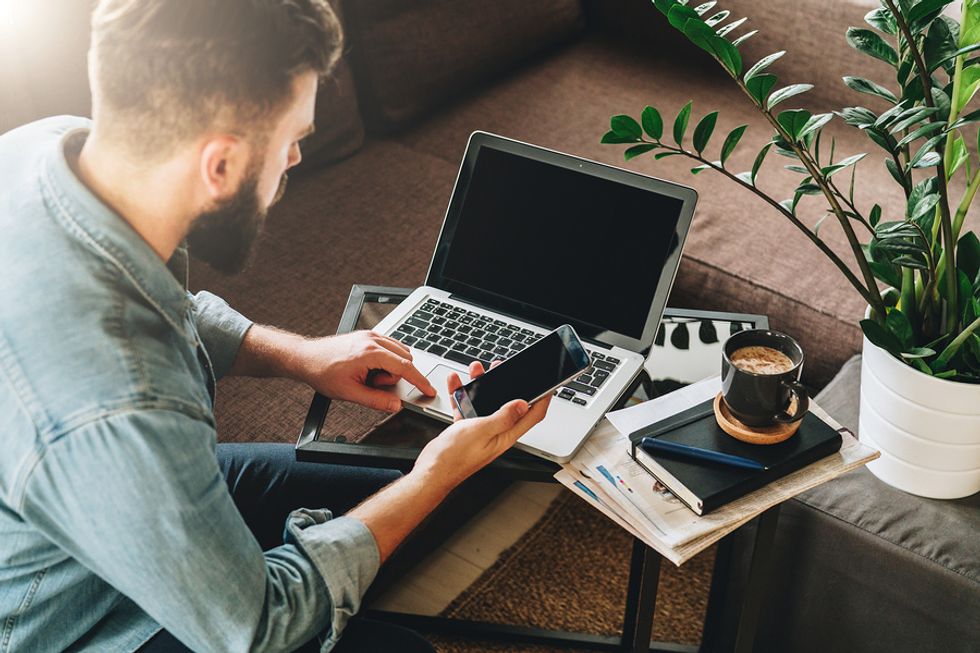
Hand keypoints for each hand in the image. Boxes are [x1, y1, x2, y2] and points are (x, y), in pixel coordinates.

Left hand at [296, 331, 434, 411]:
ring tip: (368, 376)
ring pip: (399, 352)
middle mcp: (373, 339)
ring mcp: (371, 335)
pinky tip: (369, 368)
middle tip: (372, 384)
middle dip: (394, 376)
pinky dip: (387, 360)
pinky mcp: (368, 335)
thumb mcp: (349, 393)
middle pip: (404, 360)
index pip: (404, 367)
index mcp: (370, 353)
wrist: (306, 358)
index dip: (420, 381)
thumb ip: (376, 400)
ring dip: (390, 368)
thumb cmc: (323, 372)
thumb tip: (396, 405)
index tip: (429, 390)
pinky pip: (391, 347)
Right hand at [413, 361, 551, 489]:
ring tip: (476, 370)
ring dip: (481, 385)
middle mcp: (496, 431)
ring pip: (485, 401)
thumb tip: (522, 404)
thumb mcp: (482, 431)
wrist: (431, 471)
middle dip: (508, 384)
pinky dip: (462, 394)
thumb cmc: (455, 458)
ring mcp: (481, 429)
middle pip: (509, 404)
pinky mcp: (466, 428)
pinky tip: (456, 383)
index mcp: (506, 434)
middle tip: (503, 369)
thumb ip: (503, 417)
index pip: (532, 415)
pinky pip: (467, 406)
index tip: (548, 385)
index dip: (543, 399)